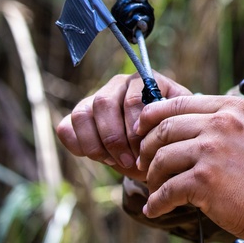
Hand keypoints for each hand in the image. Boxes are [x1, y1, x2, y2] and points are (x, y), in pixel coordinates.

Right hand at [56, 72, 191, 179]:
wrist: (159, 143)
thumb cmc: (169, 132)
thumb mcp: (177, 127)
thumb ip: (168, 125)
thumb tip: (152, 133)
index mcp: (145, 81)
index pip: (133, 97)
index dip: (135, 127)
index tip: (143, 149)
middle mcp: (119, 83)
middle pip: (104, 103)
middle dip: (115, 138)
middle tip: (129, 161)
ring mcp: (96, 97)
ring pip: (82, 114)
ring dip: (96, 144)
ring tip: (114, 161)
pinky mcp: (80, 115)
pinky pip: (67, 127)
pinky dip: (79, 145)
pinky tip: (100, 157)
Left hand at [135, 95, 243, 242]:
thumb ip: (229, 119)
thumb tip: (200, 121)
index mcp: (230, 108)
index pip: (180, 102)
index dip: (153, 115)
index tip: (142, 127)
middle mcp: (218, 124)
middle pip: (164, 129)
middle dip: (147, 148)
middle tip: (143, 163)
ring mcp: (209, 152)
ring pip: (161, 159)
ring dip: (152, 177)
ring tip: (155, 189)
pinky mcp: (203, 181)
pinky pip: (167, 190)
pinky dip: (156, 202)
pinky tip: (155, 208)